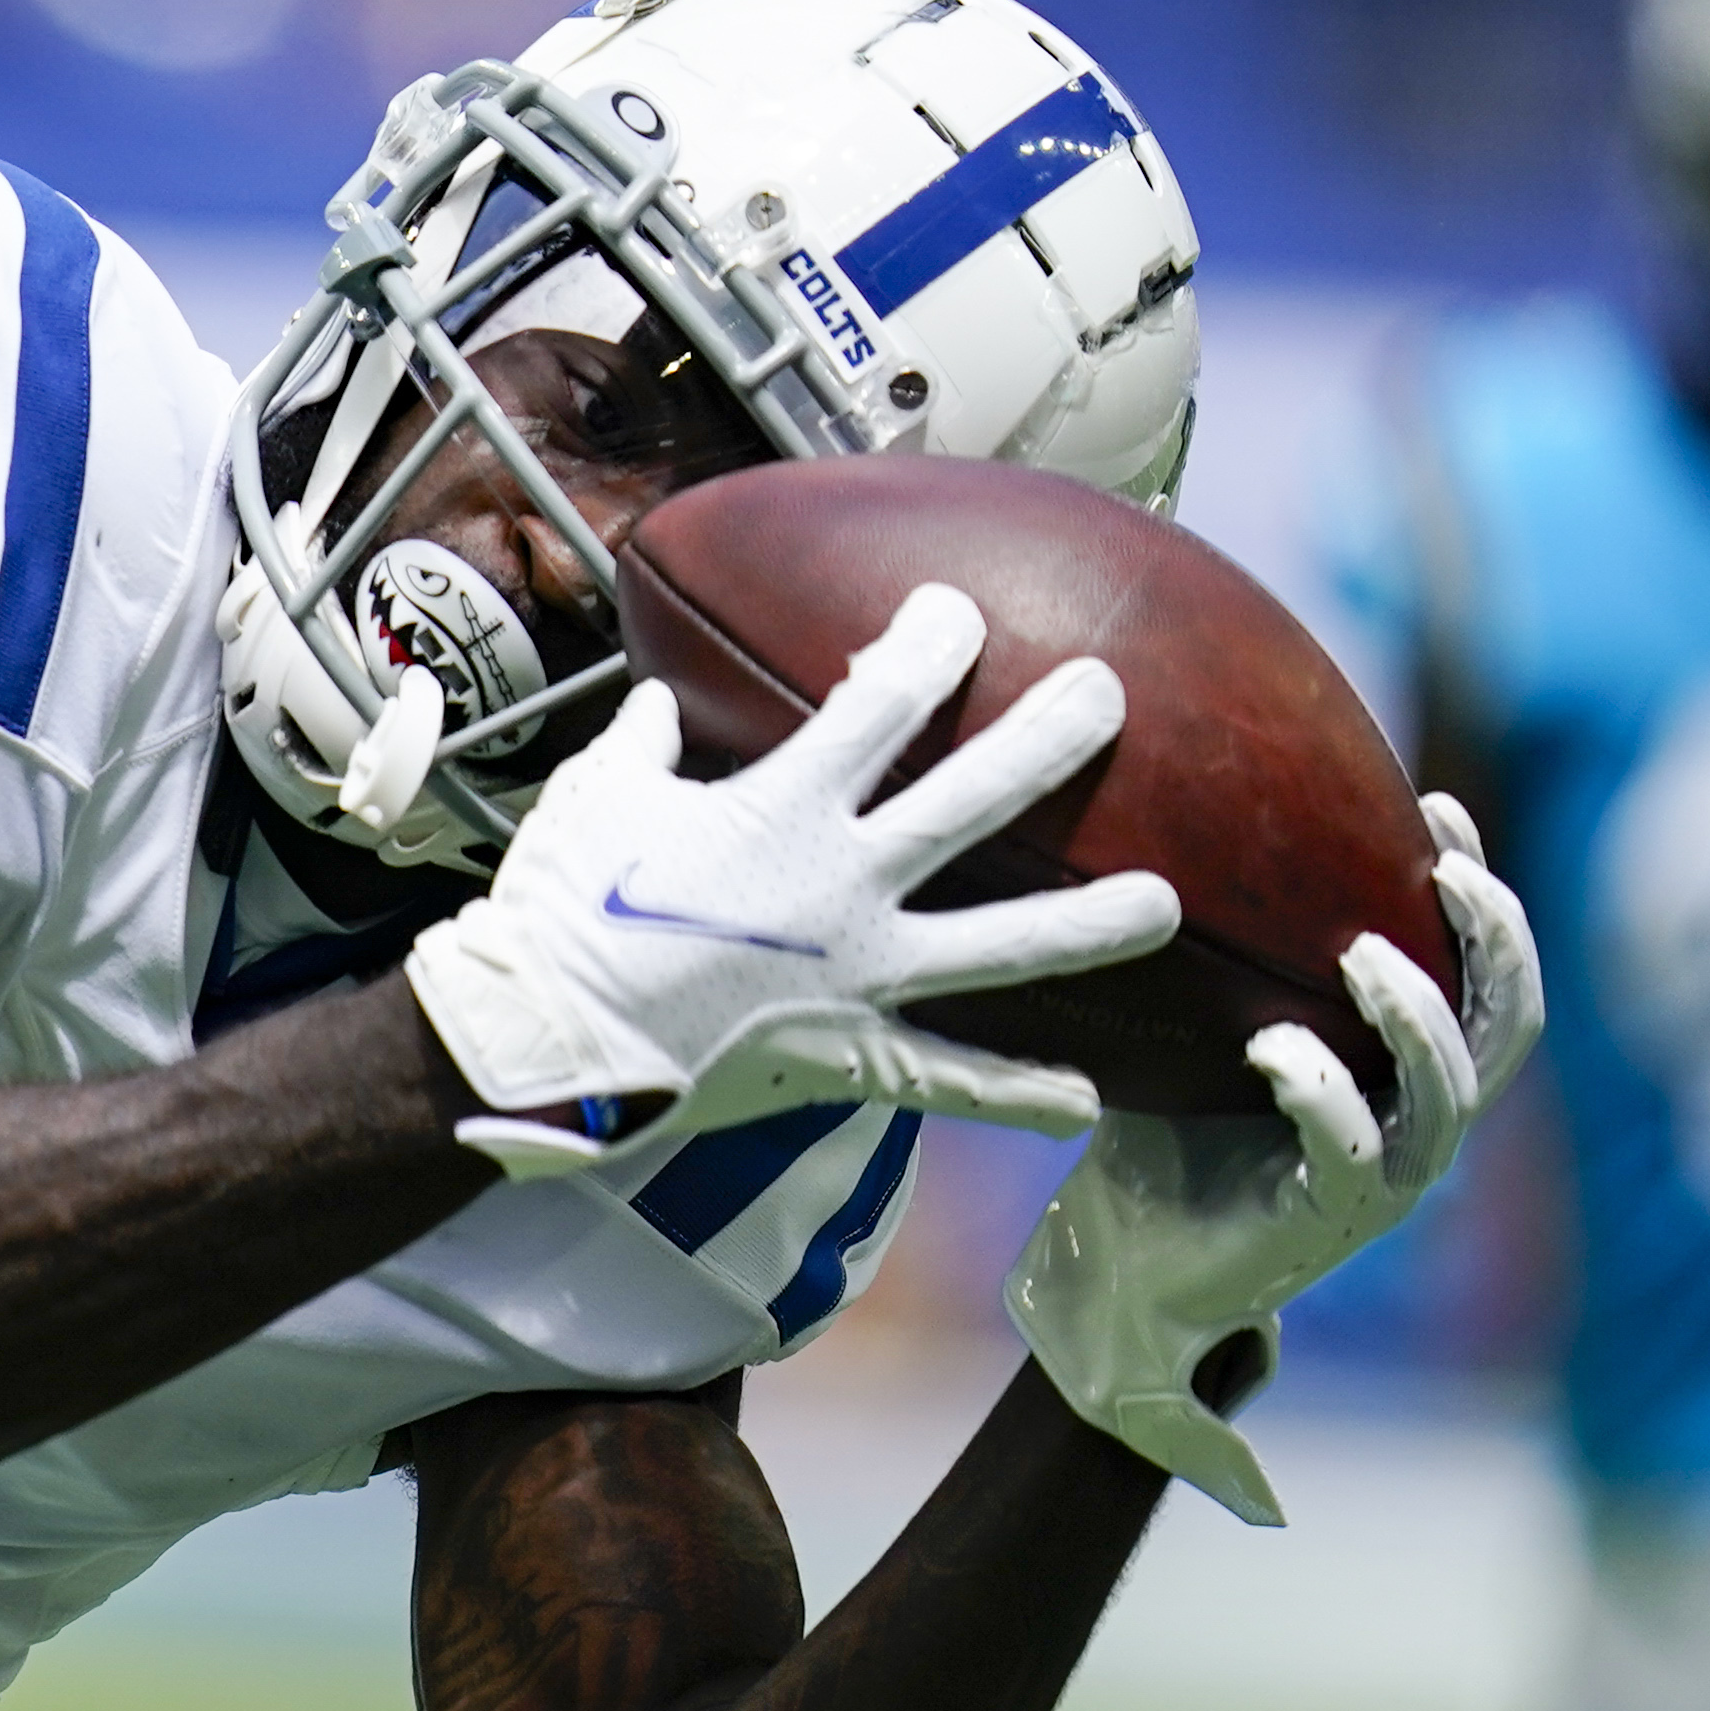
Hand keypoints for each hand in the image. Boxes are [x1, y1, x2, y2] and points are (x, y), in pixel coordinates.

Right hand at [401, 584, 1179, 1175]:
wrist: (546, 1044)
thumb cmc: (555, 915)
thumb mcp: (589, 803)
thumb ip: (639, 747)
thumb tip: (654, 704)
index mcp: (780, 812)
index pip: (879, 704)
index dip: (927, 645)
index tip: (956, 612)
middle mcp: (842, 886)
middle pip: (974, 799)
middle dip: (1049, 736)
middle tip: (1107, 693)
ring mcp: (858, 976)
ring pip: (1000, 946)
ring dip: (1089, 924)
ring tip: (1163, 903)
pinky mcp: (850, 1055)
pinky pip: (949, 1078)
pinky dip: (1017, 1093)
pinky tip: (1089, 1098)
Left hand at [1004, 799, 1537, 1526]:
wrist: (1124, 1269)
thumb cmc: (1165, 1139)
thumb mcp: (1199, 1029)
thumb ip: (1223, 954)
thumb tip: (1169, 830)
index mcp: (1405, 1069)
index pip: (1481, 971)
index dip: (1482, 891)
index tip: (1435, 805)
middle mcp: (1417, 1119)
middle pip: (1510, 1023)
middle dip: (1497, 941)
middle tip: (1448, 870)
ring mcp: (1387, 1174)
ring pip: (1450, 1088)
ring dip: (1416, 1014)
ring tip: (1365, 956)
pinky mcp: (1331, 1219)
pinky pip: (1353, 1149)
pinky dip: (1322, 1088)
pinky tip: (1274, 1045)